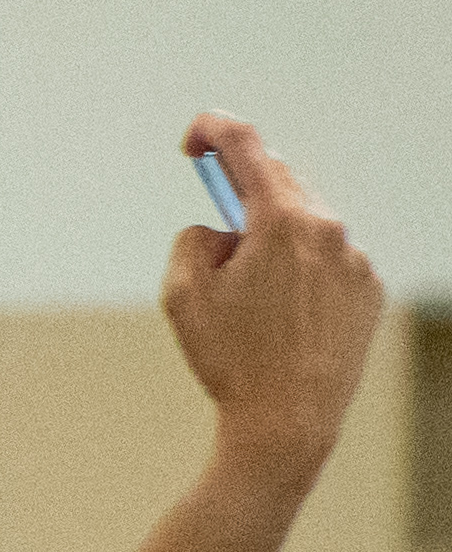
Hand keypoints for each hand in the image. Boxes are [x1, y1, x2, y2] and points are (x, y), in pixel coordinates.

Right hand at [165, 116, 382, 493]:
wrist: (288, 421)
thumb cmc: (230, 359)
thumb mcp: (182, 294)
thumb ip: (194, 239)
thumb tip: (222, 228)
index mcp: (281, 221)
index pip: (245, 147)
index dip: (214, 130)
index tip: (195, 138)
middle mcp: (328, 228)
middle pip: (280, 183)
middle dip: (243, 194)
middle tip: (216, 219)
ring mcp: (356, 259)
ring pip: (306, 226)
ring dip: (273, 239)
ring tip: (250, 295)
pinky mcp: (369, 288)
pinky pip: (329, 261)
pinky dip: (301, 272)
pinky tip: (283, 315)